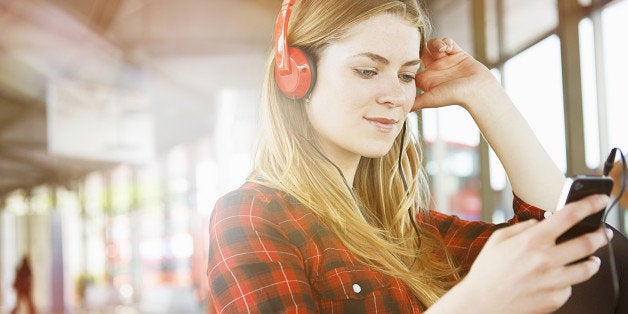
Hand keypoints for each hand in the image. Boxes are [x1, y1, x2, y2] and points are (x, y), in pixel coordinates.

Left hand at [413, 38, 500, 110]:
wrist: (477, 90)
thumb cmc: (454, 96)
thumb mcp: (430, 99)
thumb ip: (415, 102)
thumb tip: (400, 108)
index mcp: (427, 79)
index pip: (412, 66)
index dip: (408, 60)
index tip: (406, 57)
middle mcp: (435, 69)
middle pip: (422, 52)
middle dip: (421, 47)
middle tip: (424, 49)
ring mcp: (446, 61)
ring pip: (434, 45)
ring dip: (435, 44)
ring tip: (441, 50)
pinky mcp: (458, 54)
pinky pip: (448, 42)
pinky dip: (446, 42)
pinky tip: (448, 48)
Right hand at [453, 194, 611, 312]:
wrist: (482, 304)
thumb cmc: (487, 273)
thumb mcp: (498, 240)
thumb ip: (522, 227)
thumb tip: (541, 223)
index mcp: (531, 241)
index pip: (569, 216)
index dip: (588, 204)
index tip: (598, 200)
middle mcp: (545, 260)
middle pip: (587, 243)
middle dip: (601, 235)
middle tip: (604, 233)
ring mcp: (553, 281)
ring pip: (587, 268)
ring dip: (593, 261)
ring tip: (592, 259)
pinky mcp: (555, 299)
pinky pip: (570, 287)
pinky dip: (567, 282)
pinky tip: (558, 280)